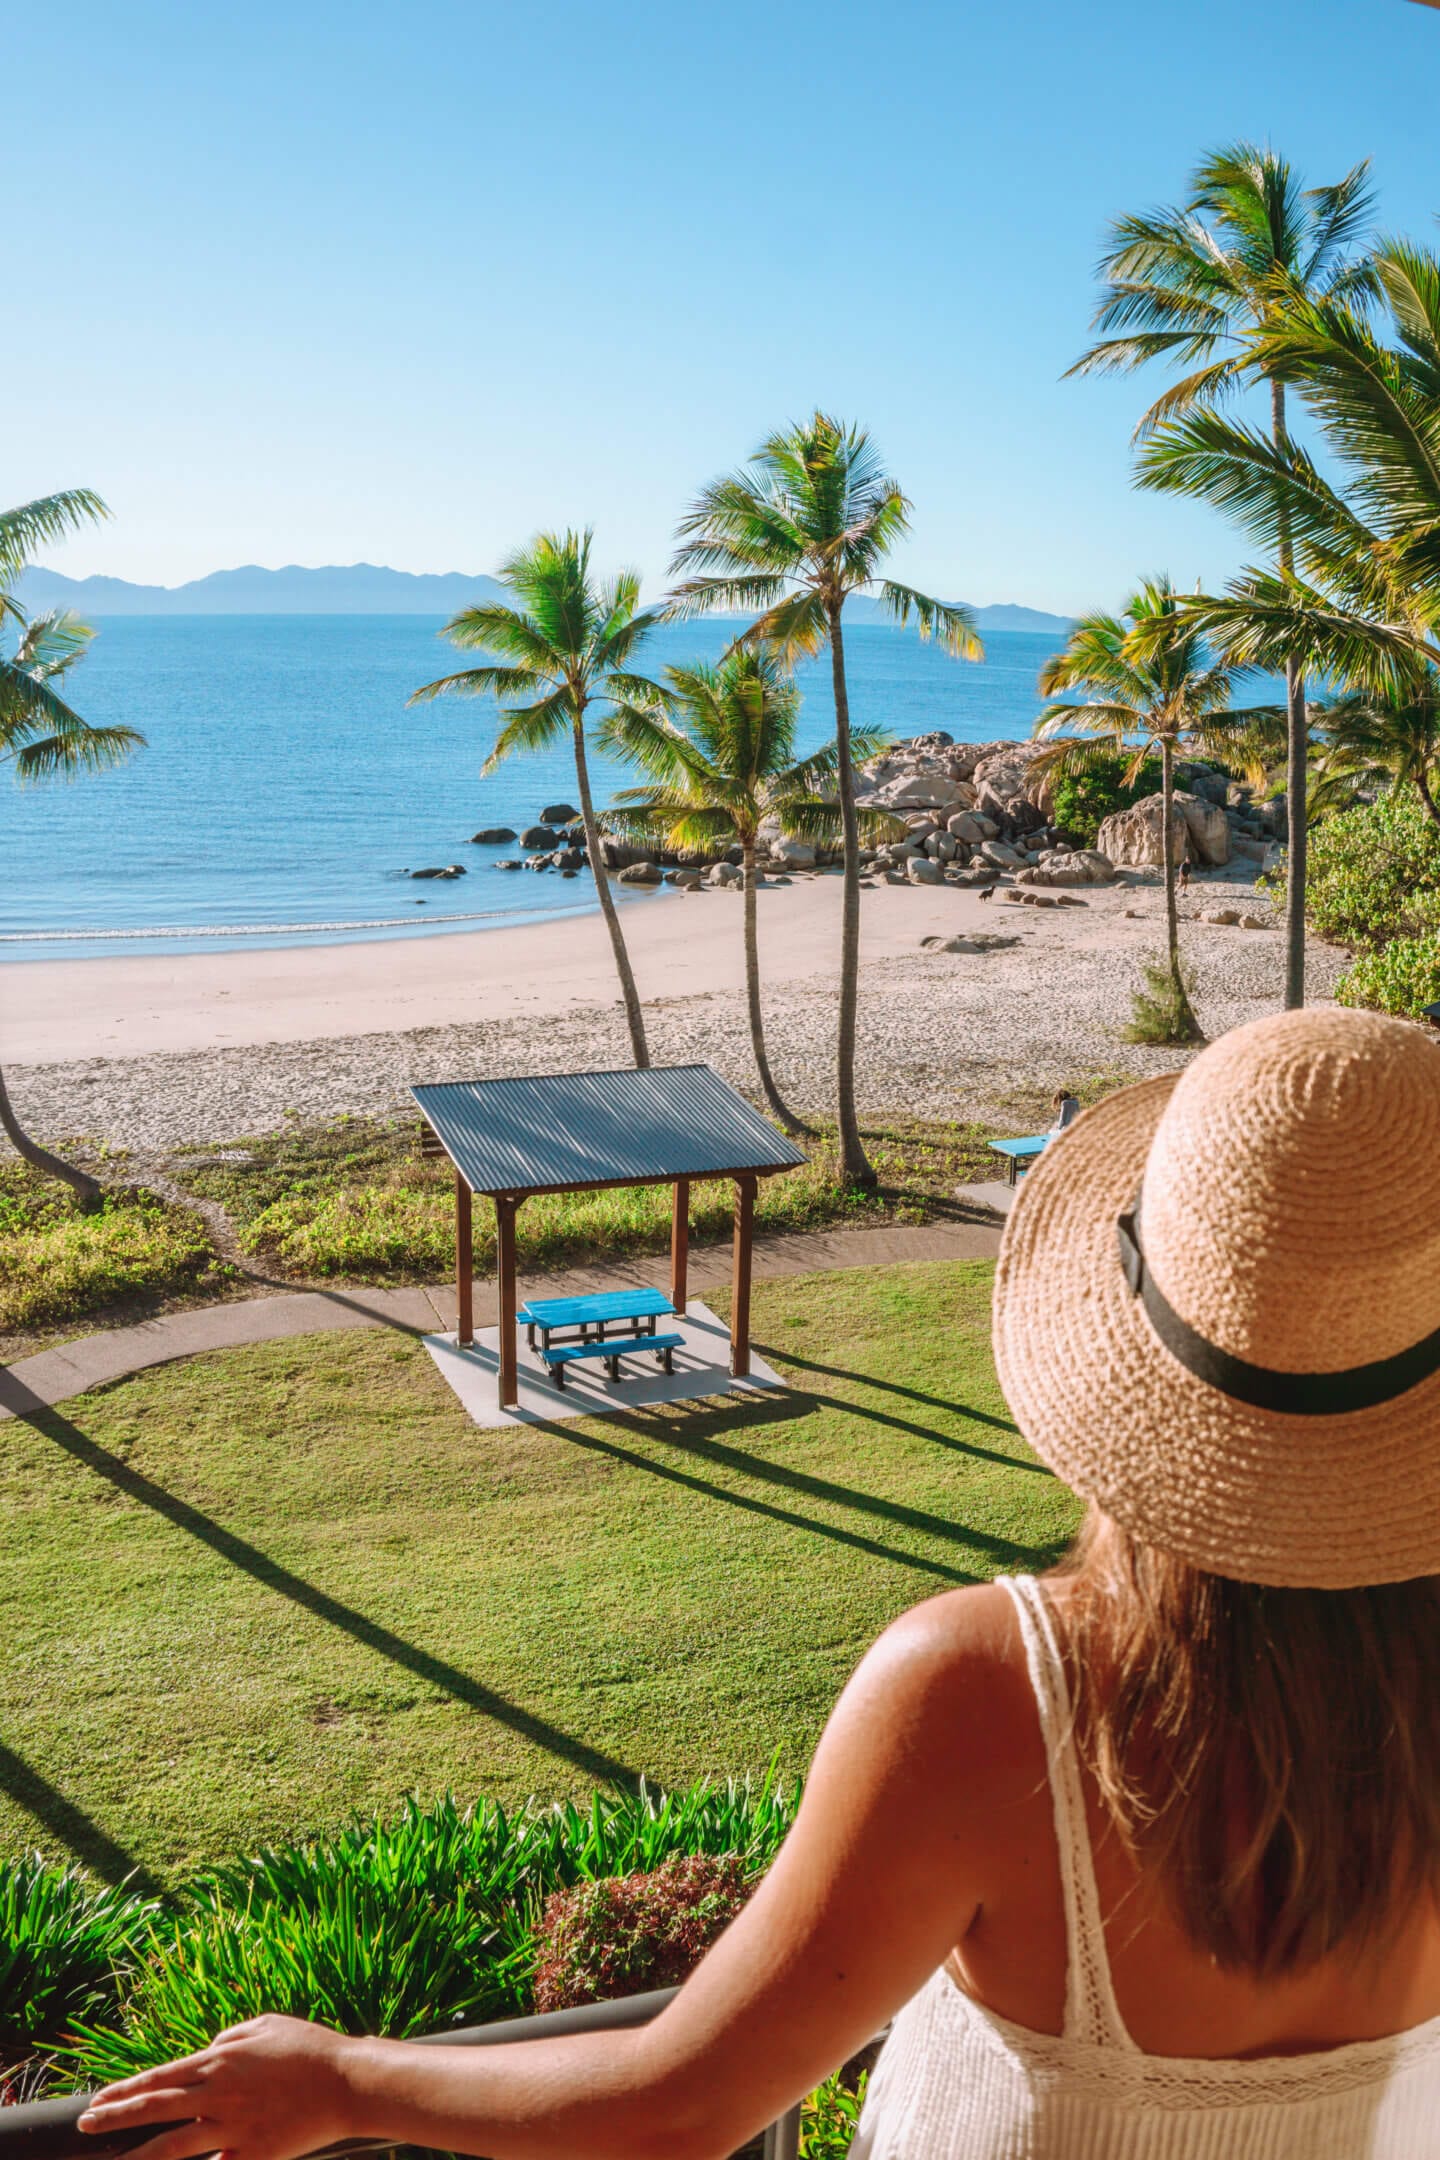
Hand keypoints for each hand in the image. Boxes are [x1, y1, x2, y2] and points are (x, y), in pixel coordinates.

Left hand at [77, 2015, 357, 2159]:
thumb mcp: (264, 2026)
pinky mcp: (251, 2155)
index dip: (125, 2089)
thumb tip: (205, 2053)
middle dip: (116, 2117)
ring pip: (173, 2147)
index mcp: (220, 2061)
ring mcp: (232, 2128)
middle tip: (85, 2125)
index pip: (160, 2076)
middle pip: (157, 2108)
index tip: (97, 2099)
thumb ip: (228, 2039)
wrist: (346, 2082)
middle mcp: (219, 2095)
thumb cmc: (307, 2048)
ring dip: (138, 2156)